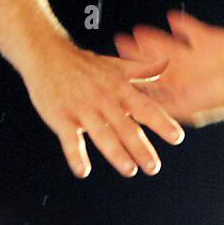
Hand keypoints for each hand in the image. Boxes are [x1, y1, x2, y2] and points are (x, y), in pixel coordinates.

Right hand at [22, 41, 184, 176]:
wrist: (47, 54)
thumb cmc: (83, 64)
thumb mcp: (115, 66)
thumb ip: (141, 71)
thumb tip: (165, 64)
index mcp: (119, 89)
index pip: (145, 108)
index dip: (162, 123)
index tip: (176, 137)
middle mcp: (104, 99)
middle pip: (126, 127)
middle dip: (141, 148)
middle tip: (153, 167)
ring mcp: (82, 109)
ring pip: (102, 134)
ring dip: (116, 154)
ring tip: (129, 170)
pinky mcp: (61, 117)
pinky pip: (70, 139)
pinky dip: (76, 155)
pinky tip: (83, 170)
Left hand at [113, 11, 223, 126]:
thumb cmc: (221, 98)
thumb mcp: (187, 106)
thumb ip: (163, 102)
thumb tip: (138, 106)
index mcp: (177, 87)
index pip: (150, 79)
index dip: (132, 73)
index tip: (115, 67)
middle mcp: (183, 71)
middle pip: (155, 59)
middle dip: (138, 52)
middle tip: (120, 42)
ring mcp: (194, 54)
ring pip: (169, 44)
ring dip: (154, 37)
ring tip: (139, 30)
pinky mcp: (207, 39)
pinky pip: (191, 29)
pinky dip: (182, 23)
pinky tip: (172, 17)